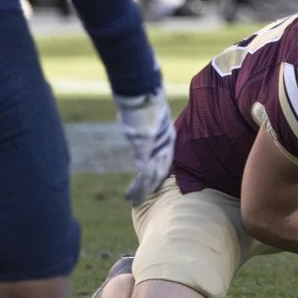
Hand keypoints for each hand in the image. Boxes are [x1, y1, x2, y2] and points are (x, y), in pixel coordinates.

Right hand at [116, 87, 174, 205]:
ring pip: (152, 176)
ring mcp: (157, 149)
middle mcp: (166, 145)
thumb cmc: (142, 100)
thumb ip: (143, 122)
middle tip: (144, 198)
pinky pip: (143, 174)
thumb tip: (134, 120)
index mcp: (168, 136)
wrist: (144, 95)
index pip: (164, 159)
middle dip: (152, 186)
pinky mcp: (146, 152)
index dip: (158, 172)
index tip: (152, 182)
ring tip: (134, 202)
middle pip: (160, 170)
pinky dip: (137, 187)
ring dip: (143, 191)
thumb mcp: (145, 114)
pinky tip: (130, 195)